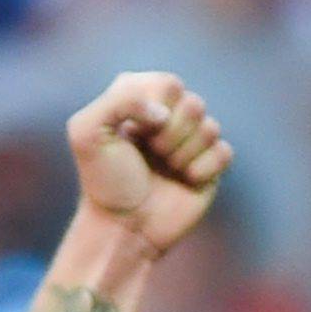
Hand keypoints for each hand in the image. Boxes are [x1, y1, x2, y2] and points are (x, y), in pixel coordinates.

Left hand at [68, 73, 228, 257]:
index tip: (136, 132)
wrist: (123, 227)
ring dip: (184, 153)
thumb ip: (119, 101)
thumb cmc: (103, 181)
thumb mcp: (86, 132)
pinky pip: (224, 152)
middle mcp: (169, 115)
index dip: (157, 108)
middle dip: (171, 134)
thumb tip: (164, 114)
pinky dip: (204, 169)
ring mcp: (192, 141)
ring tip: (166, 169)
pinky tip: (186, 181)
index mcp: (142, 98)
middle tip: (152, 154)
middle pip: (194, 103)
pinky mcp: (210, 166)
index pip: (169, 84)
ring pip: (211, 127)